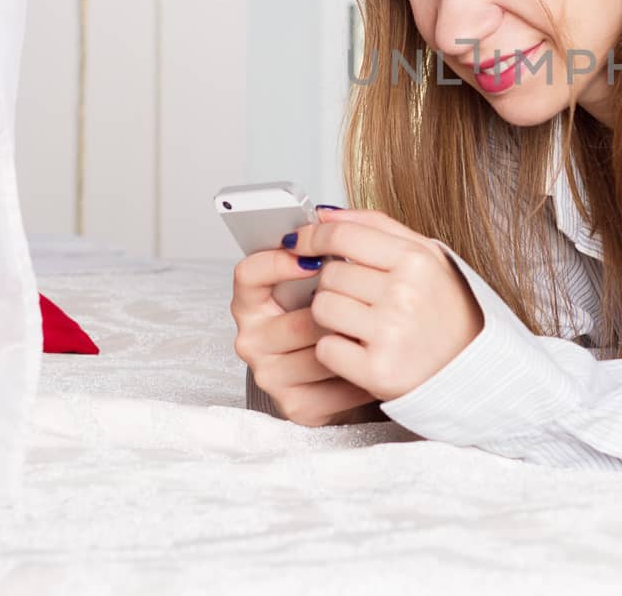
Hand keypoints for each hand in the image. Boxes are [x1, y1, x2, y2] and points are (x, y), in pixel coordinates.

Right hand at [230, 247, 382, 425]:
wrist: (361, 365)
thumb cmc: (344, 313)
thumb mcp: (333, 273)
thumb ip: (331, 240)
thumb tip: (328, 213)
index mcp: (255, 300)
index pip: (247, 274)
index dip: (276, 263)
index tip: (312, 259)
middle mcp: (254, 339)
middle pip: (293, 322)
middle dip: (334, 313)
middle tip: (363, 303)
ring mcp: (271, 375)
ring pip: (319, 354)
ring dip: (352, 341)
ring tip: (374, 331)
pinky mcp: (296, 407)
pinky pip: (335, 385)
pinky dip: (361, 371)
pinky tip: (374, 358)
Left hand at [300, 207, 485, 400]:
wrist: (470, 367)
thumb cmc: (445, 310)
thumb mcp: (426, 256)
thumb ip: (376, 226)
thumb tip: (325, 215)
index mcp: (416, 260)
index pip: (343, 236)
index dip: (313, 237)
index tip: (300, 243)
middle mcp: (404, 294)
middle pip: (328, 275)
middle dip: (334, 285)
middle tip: (359, 299)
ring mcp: (391, 333)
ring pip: (321, 309)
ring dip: (331, 317)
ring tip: (359, 323)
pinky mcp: (377, 370)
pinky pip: (325, 348)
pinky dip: (335, 350)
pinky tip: (359, 348)